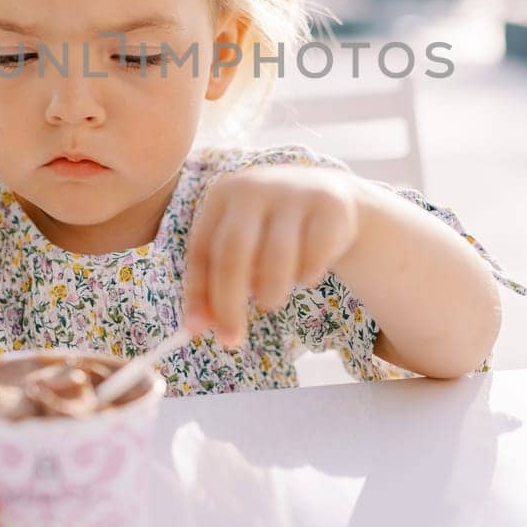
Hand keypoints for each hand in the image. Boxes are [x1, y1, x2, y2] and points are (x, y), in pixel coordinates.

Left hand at [182, 164, 360, 347]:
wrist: (327, 197)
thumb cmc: (269, 230)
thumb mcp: (239, 246)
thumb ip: (214, 282)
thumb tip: (195, 327)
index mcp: (223, 193)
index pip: (203, 248)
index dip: (198, 292)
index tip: (199, 331)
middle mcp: (256, 187)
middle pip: (233, 253)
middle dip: (229, 303)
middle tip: (232, 339)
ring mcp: (295, 194)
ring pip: (275, 259)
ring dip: (270, 294)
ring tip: (270, 300)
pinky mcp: (330, 207)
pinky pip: (313, 259)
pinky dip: (305, 278)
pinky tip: (305, 274)